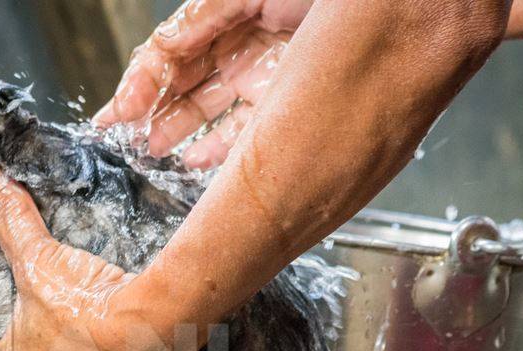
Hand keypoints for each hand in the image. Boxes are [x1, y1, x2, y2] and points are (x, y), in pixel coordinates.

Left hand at [0, 166, 193, 350]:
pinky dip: (107, 348)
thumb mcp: (40, 257)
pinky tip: (109, 326)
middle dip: (37, 320)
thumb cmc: (88, 306)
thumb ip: (11, 221)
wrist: (154, 326)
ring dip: (73, 336)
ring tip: (78, 306)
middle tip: (46, 291)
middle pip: (32, 347)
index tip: (6, 285)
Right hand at [95, 0, 310, 168]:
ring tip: (150, 152)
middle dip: (149, 113)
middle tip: (122, 140)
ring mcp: (266, 80)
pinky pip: (248, 137)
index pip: (170, 55)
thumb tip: (155, 53)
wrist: (400, 8)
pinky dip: (220, 152)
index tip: (121, 111)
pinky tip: (194, 162)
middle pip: (184, 88)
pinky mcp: (290, 109)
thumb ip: (199, 21)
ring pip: (210, 115)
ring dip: (177, 134)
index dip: (142, 83)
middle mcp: (245, 51)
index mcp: (229, 20)